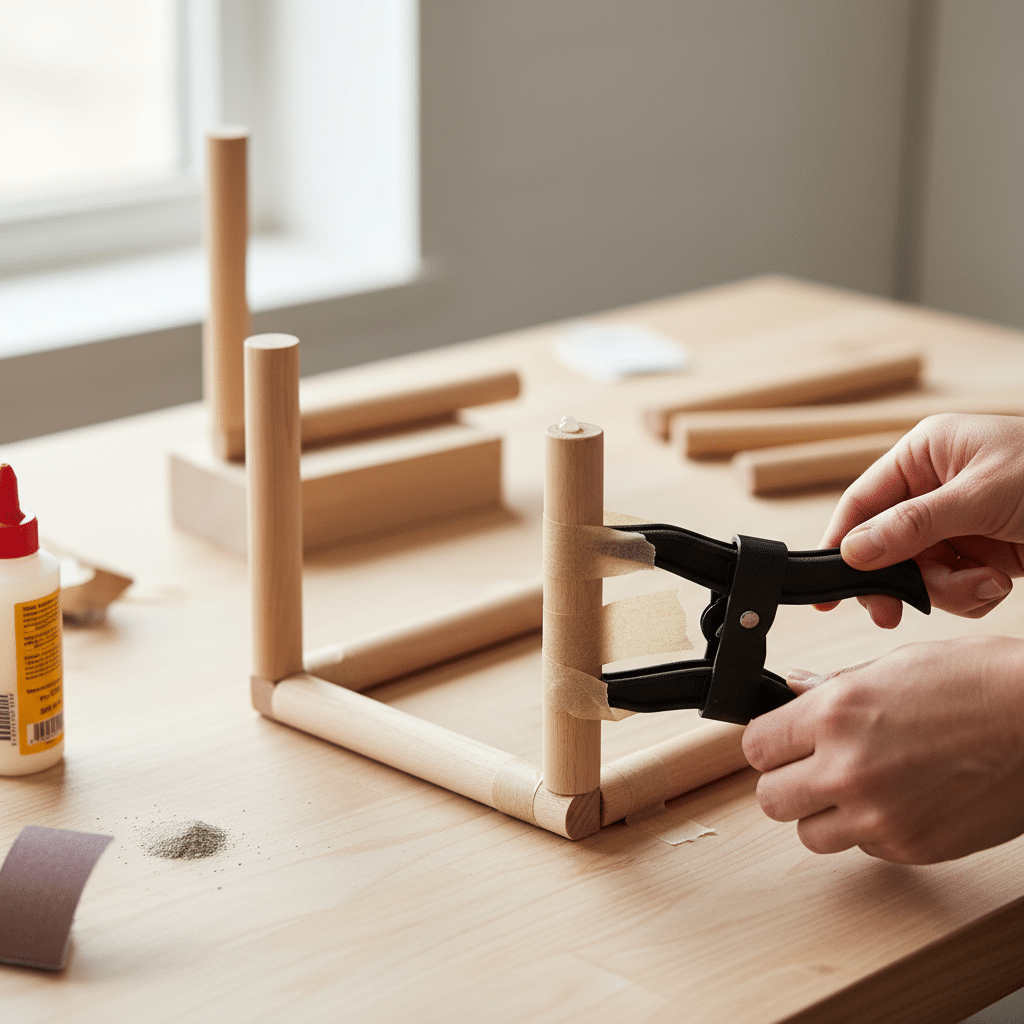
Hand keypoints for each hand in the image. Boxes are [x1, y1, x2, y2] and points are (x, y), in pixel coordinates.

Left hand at [741, 637, 1023, 862]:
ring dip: (823, 813)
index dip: (767, 743)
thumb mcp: (896, 666)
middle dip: (786, 782)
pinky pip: (864, 848)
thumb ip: (835, 687)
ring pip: (809, 834)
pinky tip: (900, 799)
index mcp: (835, 714)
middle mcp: (847, 769)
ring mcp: (879, 816)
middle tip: (811, 767)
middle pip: (769, 798)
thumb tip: (795, 687)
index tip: (779, 742)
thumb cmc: (982, 683)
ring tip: (856, 787)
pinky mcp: (912, 848)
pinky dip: (870, 830)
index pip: (755, 746)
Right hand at [818, 413, 1023, 627]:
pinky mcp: (982, 549)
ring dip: (947, 588)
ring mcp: (959, 520)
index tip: (825, 589)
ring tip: (985, 584)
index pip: (862, 502)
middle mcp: (935, 486)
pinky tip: (1000, 582)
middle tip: (892, 613)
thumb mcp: (981, 497)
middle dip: (902, 578)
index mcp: (925, 454)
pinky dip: (973, 591)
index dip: (841, 544)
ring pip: (919, 570)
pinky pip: (953, 582)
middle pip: (886, 544)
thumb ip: (912, 525)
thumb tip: (854, 550)